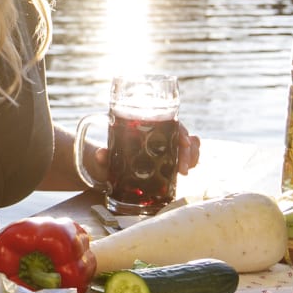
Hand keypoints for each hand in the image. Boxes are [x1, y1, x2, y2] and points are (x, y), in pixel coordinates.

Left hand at [81, 125, 202, 175]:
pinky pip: (187, 155)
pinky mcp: (168, 159)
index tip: (184, 143)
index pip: (169, 123)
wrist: (107, 166)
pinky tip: (189, 168)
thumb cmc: (106, 157)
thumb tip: (100, 154)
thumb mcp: (105, 157)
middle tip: (184, 169)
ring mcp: (165, 146)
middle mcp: (158, 133)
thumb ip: (103, 155)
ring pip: (188, 144)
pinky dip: (192, 160)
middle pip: (182, 134)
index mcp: (146, 126)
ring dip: (192, 155)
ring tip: (187, 169)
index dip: (180, 132)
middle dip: (188, 150)